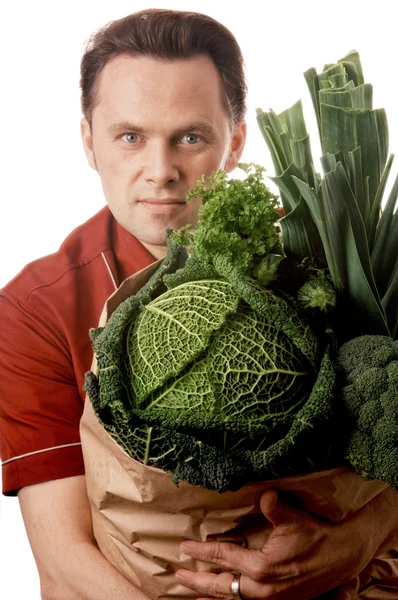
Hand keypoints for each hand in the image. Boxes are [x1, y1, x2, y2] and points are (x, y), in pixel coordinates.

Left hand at [175, 488, 388, 599]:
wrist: (342, 557)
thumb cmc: (315, 536)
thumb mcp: (293, 519)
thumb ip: (274, 506)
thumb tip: (264, 492)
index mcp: (262, 567)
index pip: (224, 557)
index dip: (202, 552)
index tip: (184, 548)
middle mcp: (263, 588)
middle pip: (222, 586)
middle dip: (198, 582)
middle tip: (178, 576)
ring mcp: (270, 599)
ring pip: (233, 599)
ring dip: (211, 596)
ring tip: (193, 595)